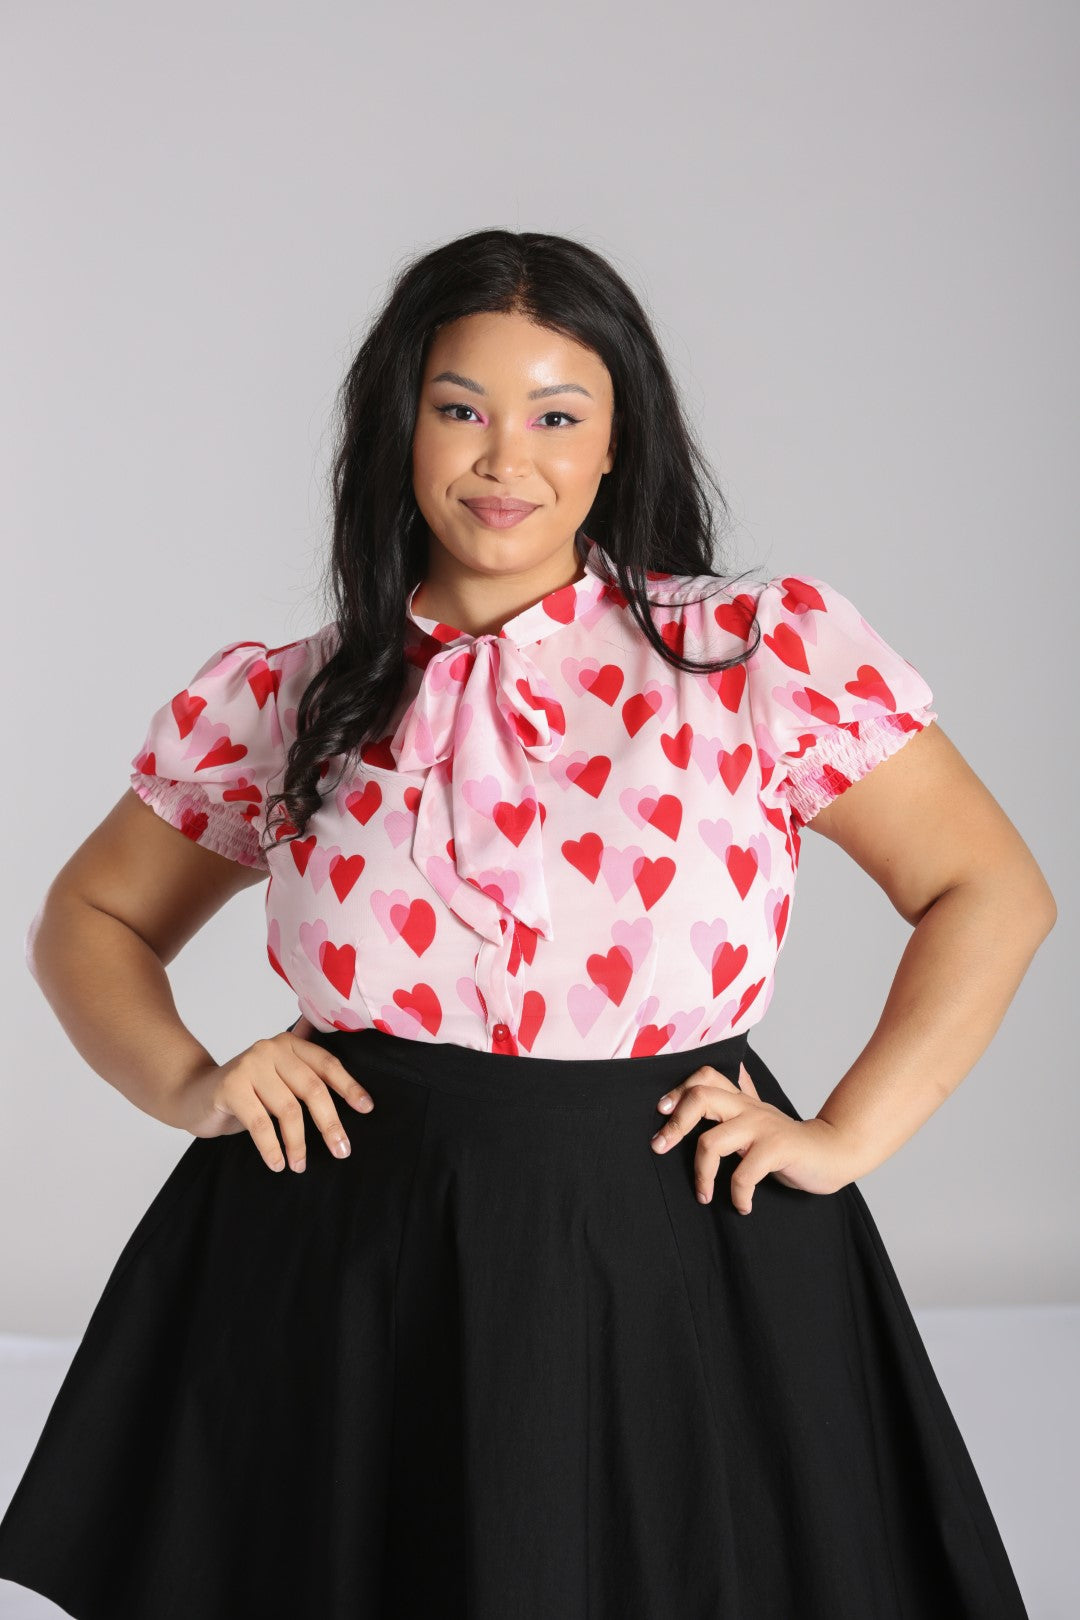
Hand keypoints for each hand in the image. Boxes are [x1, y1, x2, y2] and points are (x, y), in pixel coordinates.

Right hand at [175, 1026, 374, 1173]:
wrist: (193, 1094)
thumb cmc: (244, 1092)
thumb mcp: (277, 1081)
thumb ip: (307, 1076)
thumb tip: (356, 1092)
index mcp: (289, 1044)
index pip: (327, 1064)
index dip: (349, 1087)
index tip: (367, 1109)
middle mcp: (271, 1049)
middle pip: (312, 1088)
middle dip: (329, 1123)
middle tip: (341, 1150)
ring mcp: (249, 1065)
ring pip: (288, 1109)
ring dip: (298, 1143)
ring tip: (300, 1165)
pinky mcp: (230, 1086)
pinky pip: (260, 1123)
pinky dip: (272, 1147)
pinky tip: (277, 1164)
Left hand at [650, 1062, 852, 1213]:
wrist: (832, 1153)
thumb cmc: (789, 1142)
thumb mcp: (760, 1117)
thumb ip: (740, 1099)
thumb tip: (730, 1073)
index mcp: (740, 1100)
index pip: (704, 1076)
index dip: (678, 1089)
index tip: (662, 1111)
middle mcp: (748, 1107)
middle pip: (700, 1097)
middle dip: (674, 1124)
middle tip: (660, 1147)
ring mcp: (762, 1127)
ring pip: (712, 1141)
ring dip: (701, 1174)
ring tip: (704, 1195)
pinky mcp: (778, 1149)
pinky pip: (744, 1173)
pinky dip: (738, 1195)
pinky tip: (742, 1206)